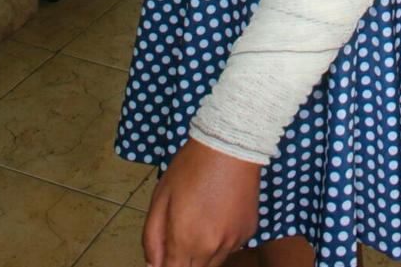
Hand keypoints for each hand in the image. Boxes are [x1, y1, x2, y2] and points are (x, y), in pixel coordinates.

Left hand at [142, 137, 261, 266]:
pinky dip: (221, 241)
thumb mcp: (160, 197)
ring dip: (202, 253)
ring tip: (200, 221)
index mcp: (186, 240)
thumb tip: (153, 265)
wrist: (230, 145)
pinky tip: (218, 214)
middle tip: (181, 234)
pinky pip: (230, 248)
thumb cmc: (192, 166)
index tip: (165, 256)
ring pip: (213, 263)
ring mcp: (233, 242)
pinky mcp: (248, 232)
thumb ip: (152, 237)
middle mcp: (212, 248)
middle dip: (183, 261)